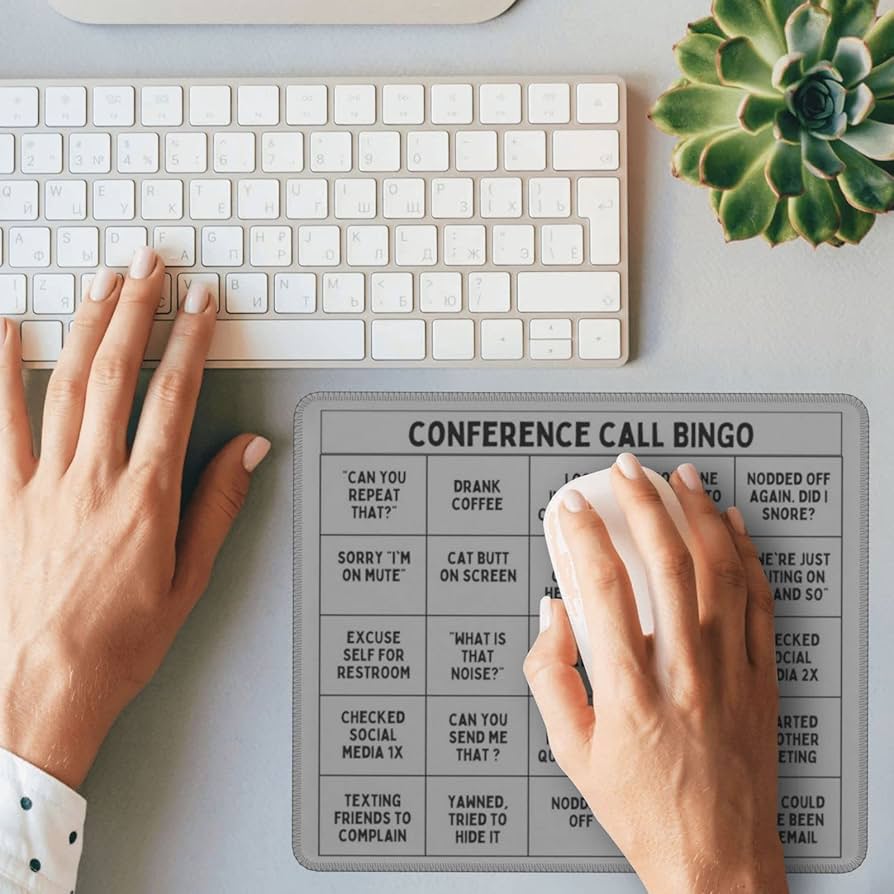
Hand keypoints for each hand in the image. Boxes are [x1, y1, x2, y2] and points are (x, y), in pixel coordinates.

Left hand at [0, 248, 269, 789]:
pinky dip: (0, 373)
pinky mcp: (6, 498)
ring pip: (65, 386)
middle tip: (151, 265)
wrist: (44, 686)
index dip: (192, 341)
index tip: (202, 303)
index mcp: (147, 497)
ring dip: (86, 327)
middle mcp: (94, 479)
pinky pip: (0, 424)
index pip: (175, 397)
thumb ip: (218, 503)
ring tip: (103, 282)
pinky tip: (6, 332)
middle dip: (137, 311)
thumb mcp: (190, 577)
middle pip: (117, 375)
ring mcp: (44, 483)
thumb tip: (248, 449)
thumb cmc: (121, 640)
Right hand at [525, 454, 786, 893]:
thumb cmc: (643, 809)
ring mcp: (730, 672)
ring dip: (697, 514)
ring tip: (678, 477)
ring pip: (720, 572)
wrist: (718, 859)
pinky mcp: (761, 678)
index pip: (603, 589)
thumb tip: (552, 615)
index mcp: (630, 692)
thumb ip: (551, 677)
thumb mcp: (573, 752)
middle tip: (625, 469)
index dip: (583, 536)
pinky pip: (759, 601)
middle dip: (642, 502)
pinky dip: (747, 554)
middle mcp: (684, 674)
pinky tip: (730, 525)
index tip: (570, 507)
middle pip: (666, 564)